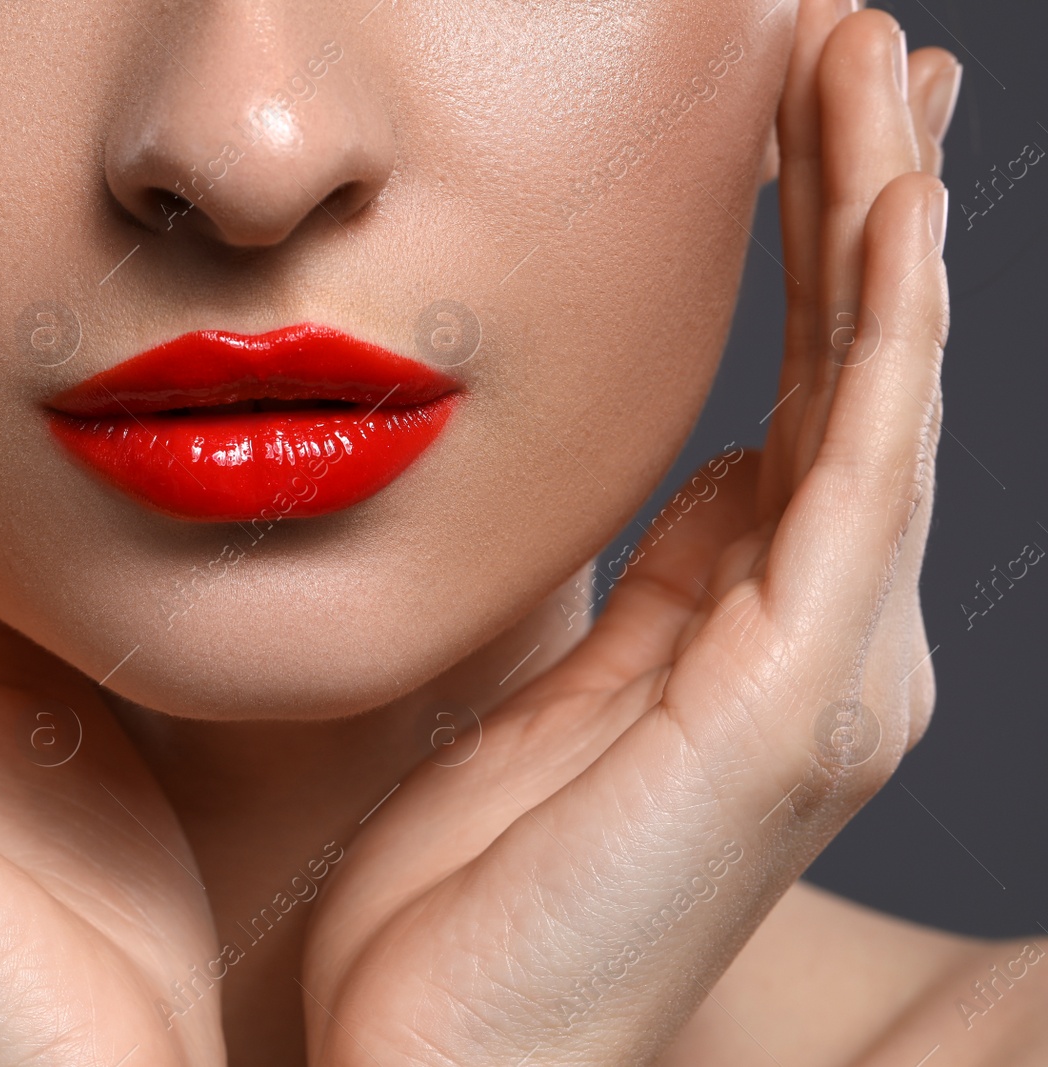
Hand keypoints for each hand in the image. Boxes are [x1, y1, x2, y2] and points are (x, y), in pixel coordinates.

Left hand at [303, 4, 954, 1063]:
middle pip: (860, 373)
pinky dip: (883, 339)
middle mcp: (817, 639)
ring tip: (868, 60)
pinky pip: (856, 478)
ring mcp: (822, 671)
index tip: (799, 120)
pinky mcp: (788, 704)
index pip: (806, 398)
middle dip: (858, 194)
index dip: (813, 254)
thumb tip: (703, 466)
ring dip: (876, 216)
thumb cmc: (473, 903)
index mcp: (747, 630)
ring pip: (878, 394)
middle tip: (853, 38)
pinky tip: (887, 211)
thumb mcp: (555, 695)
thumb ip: (646, 584)